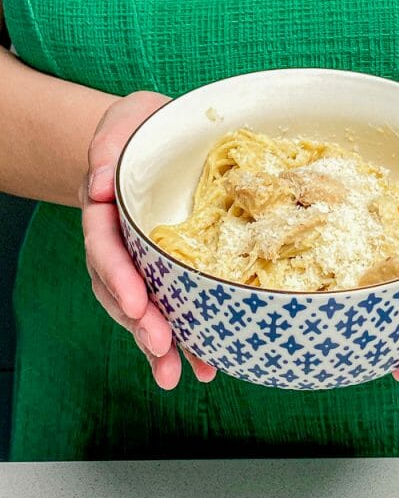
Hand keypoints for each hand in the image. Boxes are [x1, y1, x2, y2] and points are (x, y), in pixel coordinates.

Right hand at [79, 91, 217, 389]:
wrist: (154, 137)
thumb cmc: (142, 128)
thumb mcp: (125, 124)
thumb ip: (108, 149)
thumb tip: (97, 186)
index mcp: (108, 211)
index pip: (106, 246)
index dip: (118, 277)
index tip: (137, 303)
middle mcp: (122, 242)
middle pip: (122, 289)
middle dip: (140, 321)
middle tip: (160, 347)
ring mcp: (144, 260)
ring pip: (145, 307)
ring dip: (159, 343)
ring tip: (174, 374)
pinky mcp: (170, 268)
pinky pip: (174, 304)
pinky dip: (185, 338)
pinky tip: (202, 364)